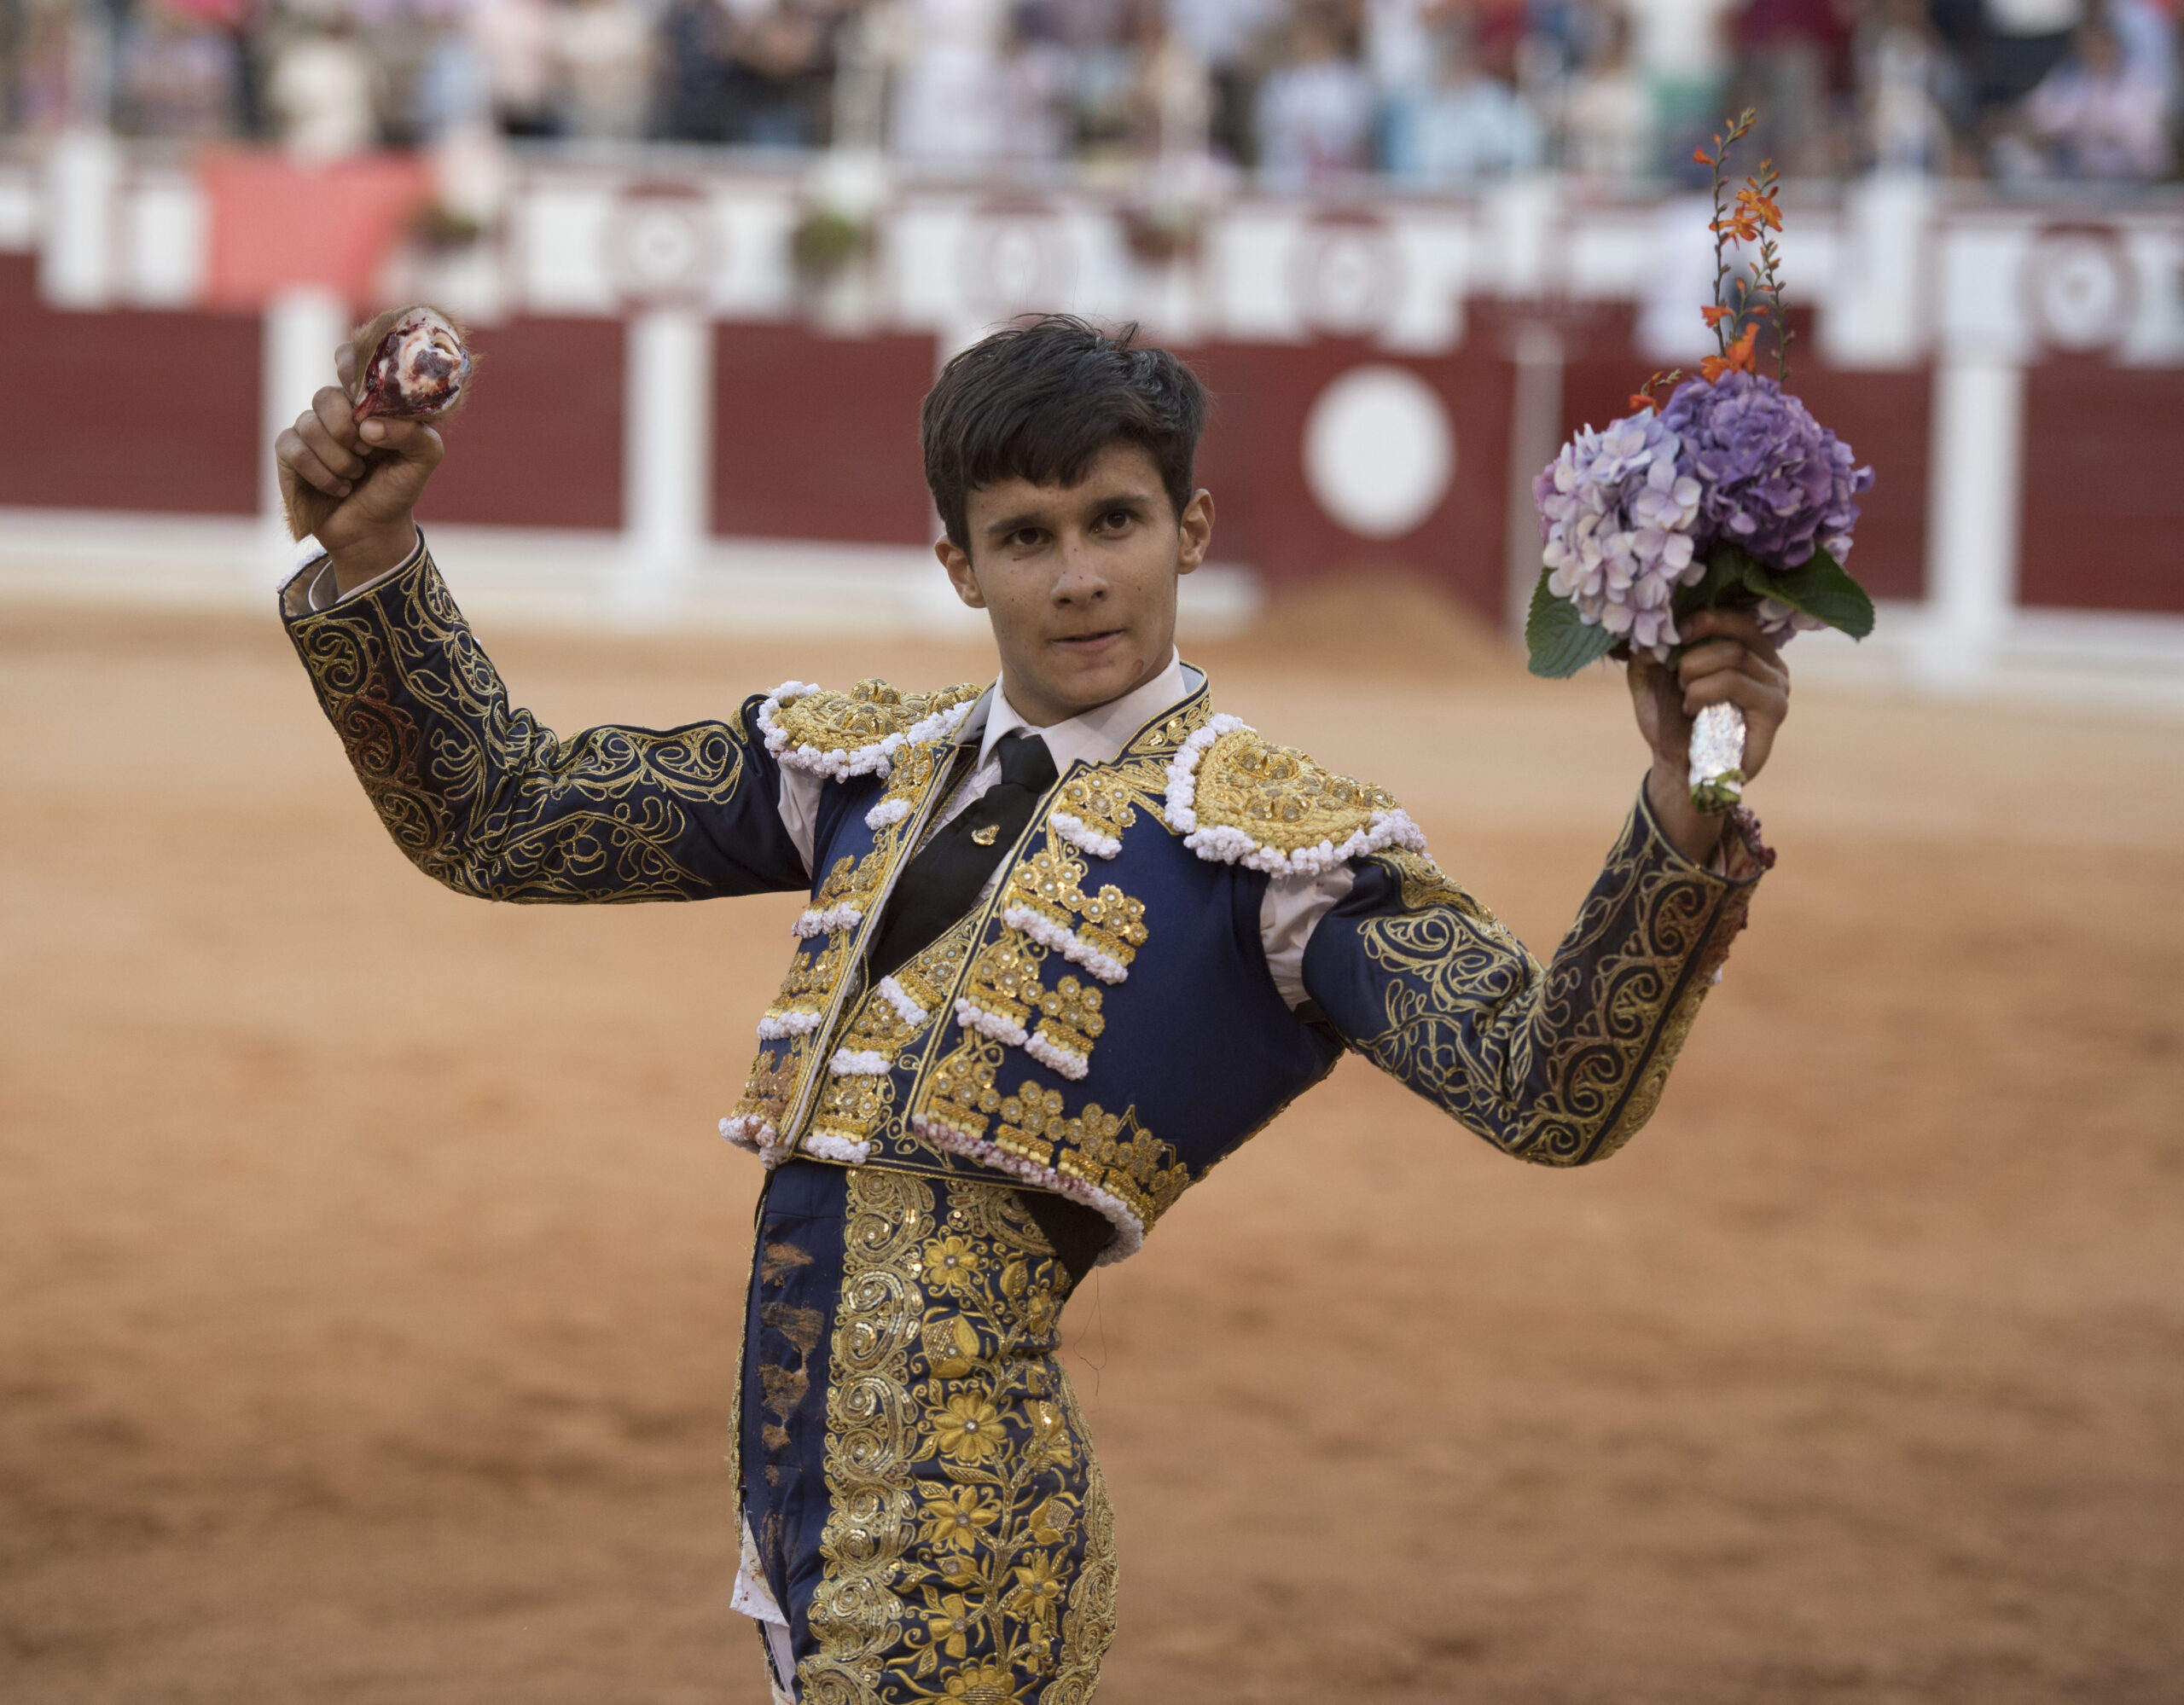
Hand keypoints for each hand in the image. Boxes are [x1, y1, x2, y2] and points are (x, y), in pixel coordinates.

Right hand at [275, 341, 444, 593]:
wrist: (374, 530)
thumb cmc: (398, 488)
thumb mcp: (423, 460)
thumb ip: (415, 434)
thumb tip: (369, 425)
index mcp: (368, 403)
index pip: (350, 362)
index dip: (347, 362)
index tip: (352, 378)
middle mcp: (337, 411)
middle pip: (326, 396)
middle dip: (347, 429)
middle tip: (366, 451)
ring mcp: (310, 429)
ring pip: (310, 425)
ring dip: (339, 460)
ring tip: (355, 476)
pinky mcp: (289, 452)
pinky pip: (294, 449)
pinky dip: (321, 474)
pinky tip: (338, 488)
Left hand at [1627, 607, 1789, 863]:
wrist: (1677, 767)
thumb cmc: (1671, 721)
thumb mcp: (1650, 679)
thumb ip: (1648, 652)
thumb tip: (1651, 631)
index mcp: (1749, 652)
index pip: (1739, 618)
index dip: (1708, 618)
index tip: (1678, 631)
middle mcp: (1770, 665)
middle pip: (1737, 635)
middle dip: (1695, 654)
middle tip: (1678, 677)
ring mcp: (1777, 687)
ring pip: (1735, 656)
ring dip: (1697, 674)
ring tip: (1685, 697)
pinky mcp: (1774, 709)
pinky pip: (1737, 682)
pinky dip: (1705, 690)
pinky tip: (1693, 709)